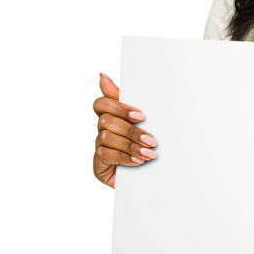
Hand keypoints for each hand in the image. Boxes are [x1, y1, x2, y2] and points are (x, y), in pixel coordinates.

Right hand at [92, 72, 157, 187]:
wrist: (155, 178)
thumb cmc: (148, 147)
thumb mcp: (145, 122)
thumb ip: (127, 100)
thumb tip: (101, 75)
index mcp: (112, 117)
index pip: (102, 103)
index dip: (119, 107)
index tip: (141, 115)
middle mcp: (102, 130)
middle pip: (106, 121)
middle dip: (131, 130)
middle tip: (152, 140)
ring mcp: (99, 147)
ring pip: (107, 138)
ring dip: (131, 146)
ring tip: (150, 154)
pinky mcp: (98, 164)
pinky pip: (106, 155)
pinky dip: (124, 158)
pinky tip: (138, 162)